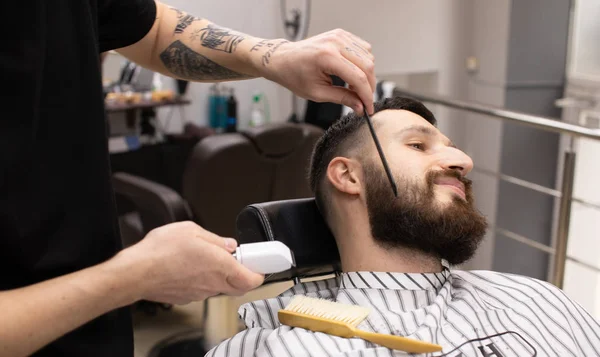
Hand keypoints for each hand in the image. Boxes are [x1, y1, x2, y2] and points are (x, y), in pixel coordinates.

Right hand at [116, 221, 263, 304]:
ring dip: (221, 275)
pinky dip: (203, 279)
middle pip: (239, 286)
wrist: (135, 273)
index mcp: (220, 266)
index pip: (252, 279)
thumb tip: (228, 244)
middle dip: (243, 274)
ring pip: (220, 287)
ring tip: (208, 258)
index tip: (260, 263)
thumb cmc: (160, 251)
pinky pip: (202, 289)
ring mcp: (200, 293)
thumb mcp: (192, 230)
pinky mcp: (187, 297)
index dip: (260, 272)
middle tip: (239, 260)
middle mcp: (213, 283)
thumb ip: (215, 239)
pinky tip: (190, 267)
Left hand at [258, 29, 375, 114]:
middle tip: (363, 101)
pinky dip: (363, 63)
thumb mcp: (317, 93)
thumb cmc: (294, 76)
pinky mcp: (341, 35)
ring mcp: (339, 36)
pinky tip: (353, 73)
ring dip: (367, 75)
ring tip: (354, 88)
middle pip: (367, 66)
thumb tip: (360, 107)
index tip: (368, 109)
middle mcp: (335, 42)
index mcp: (327, 57)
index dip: (366, 95)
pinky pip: (362, 48)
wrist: (283, 59)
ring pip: (368, 56)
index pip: (358, 77)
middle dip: (369, 86)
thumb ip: (342, 98)